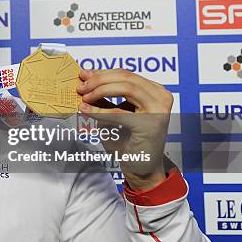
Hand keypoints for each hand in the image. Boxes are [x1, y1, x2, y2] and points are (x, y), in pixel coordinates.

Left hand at [76, 68, 172, 190]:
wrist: (141, 168)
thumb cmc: (127, 141)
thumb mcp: (114, 113)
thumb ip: (105, 97)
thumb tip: (85, 80)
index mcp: (154, 91)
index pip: (126, 74)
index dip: (102, 72)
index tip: (83, 75)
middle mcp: (161, 96)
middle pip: (126, 77)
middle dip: (99, 80)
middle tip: (81, 87)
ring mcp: (159, 109)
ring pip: (126, 88)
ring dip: (100, 90)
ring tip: (84, 97)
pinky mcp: (150, 124)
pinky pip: (120, 112)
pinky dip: (99, 110)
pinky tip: (85, 110)